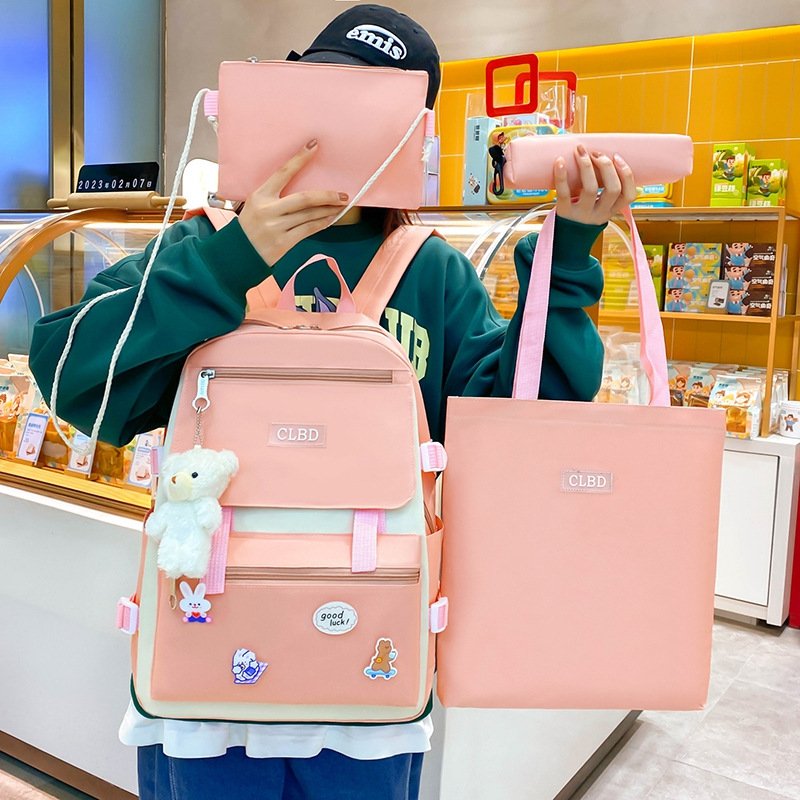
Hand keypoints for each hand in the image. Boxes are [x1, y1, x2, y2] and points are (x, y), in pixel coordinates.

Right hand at [238, 140, 347, 264]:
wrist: (239, 254)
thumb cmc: (250, 226)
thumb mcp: (256, 204)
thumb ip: (275, 196)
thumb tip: (304, 190)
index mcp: (260, 195)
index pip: (283, 172)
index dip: (300, 158)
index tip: (314, 146)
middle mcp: (268, 210)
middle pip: (304, 198)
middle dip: (327, 196)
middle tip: (343, 194)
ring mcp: (276, 227)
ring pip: (310, 215)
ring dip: (329, 210)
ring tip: (341, 206)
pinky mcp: (283, 243)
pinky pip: (308, 230)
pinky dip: (322, 223)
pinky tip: (331, 219)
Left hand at [554, 144, 636, 225]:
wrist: (564, 239)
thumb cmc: (582, 214)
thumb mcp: (599, 207)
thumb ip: (605, 189)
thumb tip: (606, 156)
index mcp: (611, 210)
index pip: (629, 195)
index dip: (627, 174)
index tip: (616, 157)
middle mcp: (599, 214)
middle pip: (612, 189)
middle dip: (606, 166)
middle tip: (596, 153)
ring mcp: (582, 214)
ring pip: (590, 189)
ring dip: (586, 166)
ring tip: (580, 151)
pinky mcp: (564, 212)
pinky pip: (564, 193)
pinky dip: (561, 175)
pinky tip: (560, 161)